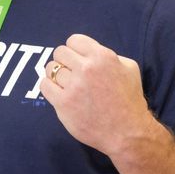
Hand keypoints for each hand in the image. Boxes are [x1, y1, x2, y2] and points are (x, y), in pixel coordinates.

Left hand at [40, 34, 153, 156]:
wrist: (128, 133)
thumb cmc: (130, 100)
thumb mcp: (129, 68)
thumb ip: (108, 55)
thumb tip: (89, 52)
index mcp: (102, 57)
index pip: (74, 40)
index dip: (75, 49)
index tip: (77, 59)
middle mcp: (86, 69)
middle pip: (59, 52)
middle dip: (64, 60)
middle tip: (71, 72)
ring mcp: (73, 86)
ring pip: (50, 68)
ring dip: (56, 75)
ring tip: (66, 83)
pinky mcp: (63, 104)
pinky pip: (44, 85)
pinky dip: (49, 87)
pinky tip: (59, 92)